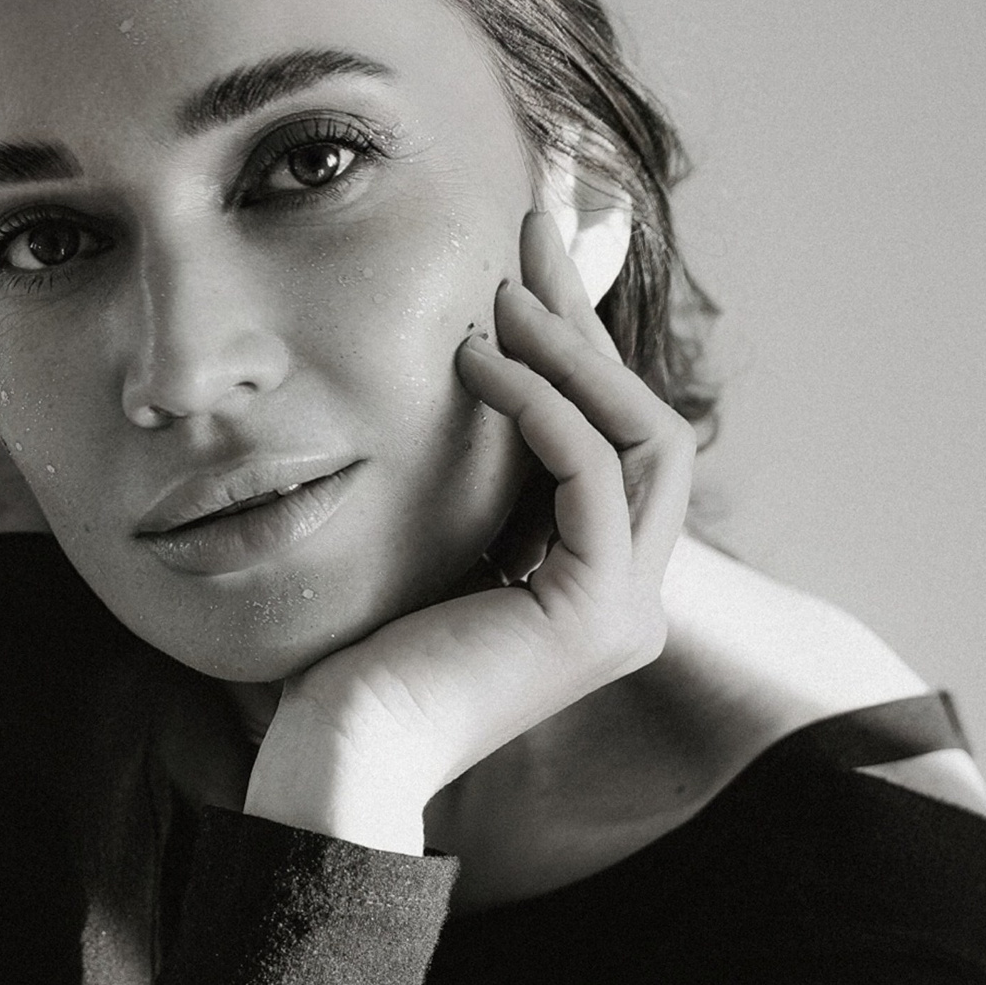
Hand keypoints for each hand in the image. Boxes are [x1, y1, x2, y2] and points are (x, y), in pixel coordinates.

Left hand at [244, 208, 693, 852]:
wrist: (339, 752)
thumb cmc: (355, 660)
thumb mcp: (426, 539)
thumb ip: (471, 480)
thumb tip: (465, 367)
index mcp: (594, 585)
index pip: (613, 438)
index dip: (577, 344)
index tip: (522, 266)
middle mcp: (630, 599)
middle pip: (645, 423)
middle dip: (586, 322)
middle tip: (528, 232)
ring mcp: (624, 610)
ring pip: (642, 438)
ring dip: (572, 353)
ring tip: (500, 296)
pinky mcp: (596, 612)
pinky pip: (592, 471)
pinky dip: (543, 406)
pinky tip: (478, 365)